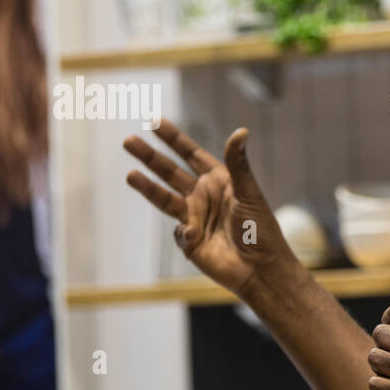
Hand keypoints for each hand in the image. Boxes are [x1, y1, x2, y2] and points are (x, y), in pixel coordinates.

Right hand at [123, 120, 298, 300]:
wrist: (259, 268)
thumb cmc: (261, 229)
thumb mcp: (249, 192)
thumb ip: (238, 163)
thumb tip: (241, 131)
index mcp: (219, 180)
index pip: (191, 154)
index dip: (173, 139)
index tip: (154, 121)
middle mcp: (203, 196)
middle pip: (170, 172)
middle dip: (150, 157)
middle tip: (128, 140)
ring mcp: (194, 217)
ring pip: (163, 198)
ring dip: (147, 186)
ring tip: (129, 175)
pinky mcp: (189, 240)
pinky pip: (178, 231)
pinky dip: (183, 231)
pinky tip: (195, 236)